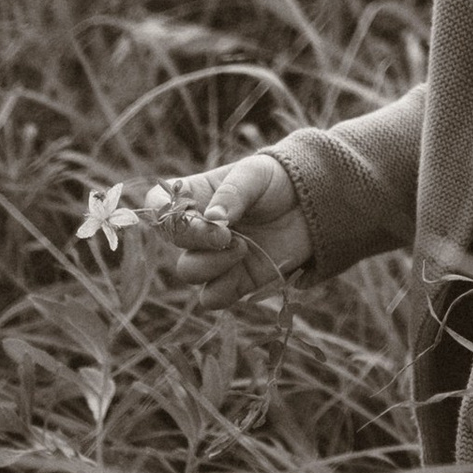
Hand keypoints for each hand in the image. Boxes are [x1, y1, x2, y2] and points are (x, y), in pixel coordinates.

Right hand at [141, 152, 311, 303]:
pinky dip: (221, 290)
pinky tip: (244, 267)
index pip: (157, 205)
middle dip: (198, 239)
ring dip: (212, 263)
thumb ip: (232, 192)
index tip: (196, 216)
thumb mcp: (255, 174)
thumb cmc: (278, 181)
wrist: (315, 204)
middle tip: (228, 234)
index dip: (166, 214)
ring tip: (243, 247)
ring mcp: (214, 256)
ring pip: (189, 271)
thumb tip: (213, 218)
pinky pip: (211, 298)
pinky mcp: (235, 280)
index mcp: (195, 195)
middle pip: (172, 242)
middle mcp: (198, 228)